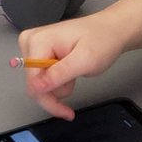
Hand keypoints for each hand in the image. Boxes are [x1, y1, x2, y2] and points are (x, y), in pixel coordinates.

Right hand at [17, 12, 131, 118]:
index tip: (66, 112)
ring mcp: (34, 48)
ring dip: (59, 86)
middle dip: (56, 91)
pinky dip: (59, 82)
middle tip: (74, 84)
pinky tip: (70, 73)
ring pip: (39, 85)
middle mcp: (30, 42)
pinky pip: (44, 79)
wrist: (111, 30)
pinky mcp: (40, 54)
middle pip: (34, 85)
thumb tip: (36, 87)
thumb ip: (59, 74)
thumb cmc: (102, 41)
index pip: (33, 81)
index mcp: (37, 41)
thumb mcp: (84, 60)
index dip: (48, 100)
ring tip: (75, 72)